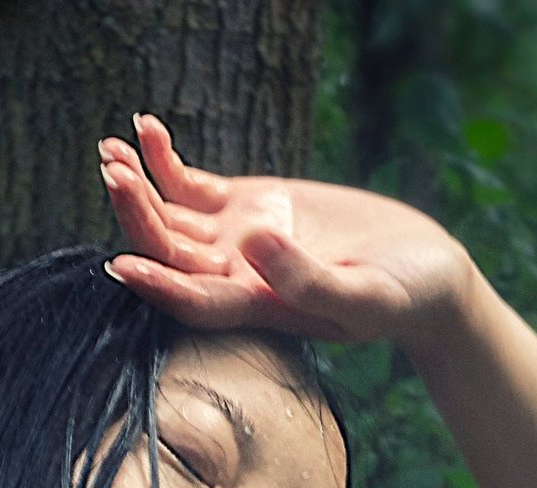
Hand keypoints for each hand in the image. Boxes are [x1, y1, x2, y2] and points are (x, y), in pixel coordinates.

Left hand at [98, 114, 478, 348]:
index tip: (121, 264)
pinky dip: (166, 160)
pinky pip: (191, 184)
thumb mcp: (365, 297)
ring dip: (138, 185)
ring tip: (111, 152)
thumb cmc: (402, 298)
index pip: (193, 302)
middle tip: (114, 175)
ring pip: (170, 215)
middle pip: (168, 251)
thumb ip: (308, 280)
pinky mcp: (248, 203)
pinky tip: (145, 130)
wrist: (424, 273)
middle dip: (137, 215)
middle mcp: (234, 276)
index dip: (157, 286)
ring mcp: (236, 238)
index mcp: (257, 307)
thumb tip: (253, 241)